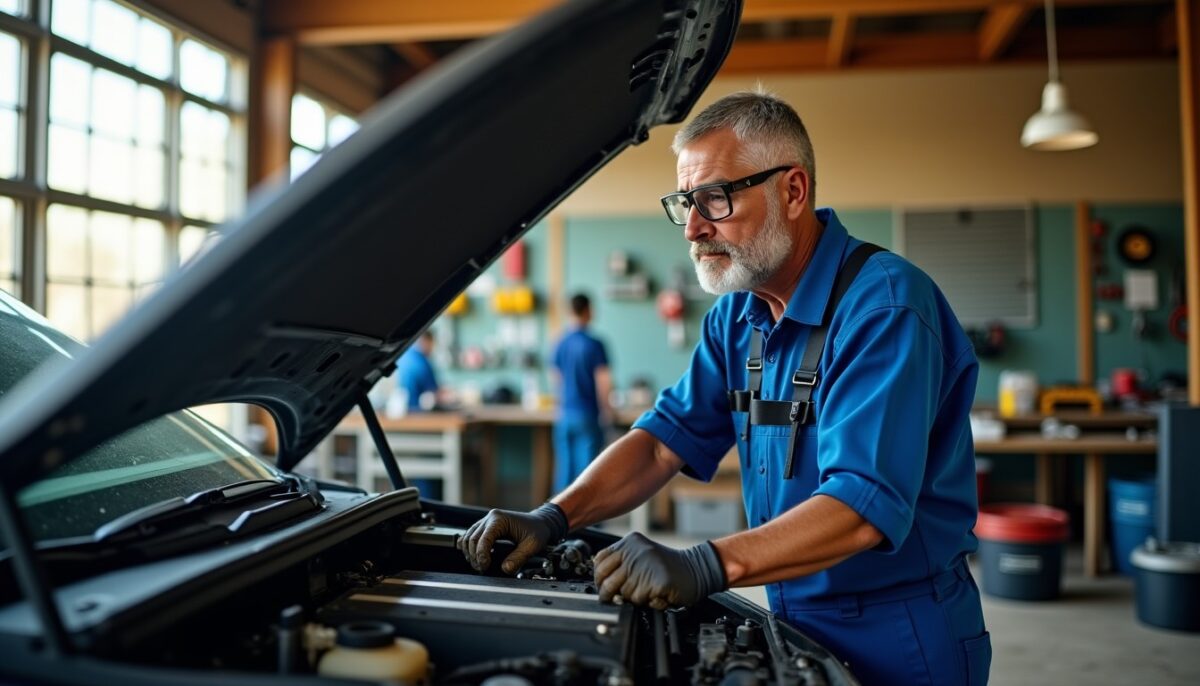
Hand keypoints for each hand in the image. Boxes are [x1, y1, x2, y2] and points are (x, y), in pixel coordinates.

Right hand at [457, 503, 567, 574]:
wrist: (540, 523)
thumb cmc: (537, 531)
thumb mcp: (532, 545)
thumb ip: (519, 558)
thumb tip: (505, 569)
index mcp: (500, 519)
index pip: (483, 539)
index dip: (481, 555)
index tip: (485, 567)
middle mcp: (490, 518)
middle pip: (472, 539)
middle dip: (475, 557)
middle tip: (482, 570)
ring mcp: (486, 521)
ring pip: (468, 538)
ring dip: (470, 554)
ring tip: (480, 566)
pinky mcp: (485, 527)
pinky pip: (470, 536)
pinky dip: (469, 547)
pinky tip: (475, 557)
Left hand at [593, 532, 726, 609]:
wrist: (697, 570)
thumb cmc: (667, 567)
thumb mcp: (640, 556)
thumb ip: (620, 563)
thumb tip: (599, 581)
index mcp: (629, 542)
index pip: (600, 562)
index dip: (599, 579)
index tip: (603, 586)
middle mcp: (635, 551)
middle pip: (607, 581)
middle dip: (609, 594)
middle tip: (616, 598)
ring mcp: (646, 565)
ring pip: (623, 593)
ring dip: (632, 598)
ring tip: (645, 592)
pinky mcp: (656, 581)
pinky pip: (639, 600)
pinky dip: (646, 602)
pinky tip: (654, 595)